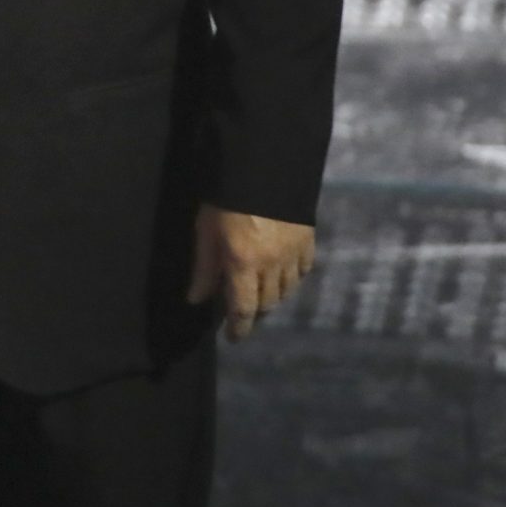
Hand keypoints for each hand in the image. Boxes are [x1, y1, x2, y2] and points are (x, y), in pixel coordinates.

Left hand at [187, 202, 314, 342]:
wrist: (262, 168)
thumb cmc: (224, 199)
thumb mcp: (206, 231)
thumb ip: (204, 268)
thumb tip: (196, 300)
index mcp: (243, 264)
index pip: (242, 308)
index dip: (238, 327)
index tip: (233, 338)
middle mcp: (272, 266)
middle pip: (267, 303)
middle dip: (254, 312)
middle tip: (242, 313)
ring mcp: (294, 254)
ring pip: (287, 290)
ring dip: (273, 297)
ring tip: (260, 294)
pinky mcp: (308, 242)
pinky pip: (303, 271)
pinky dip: (292, 278)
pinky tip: (282, 275)